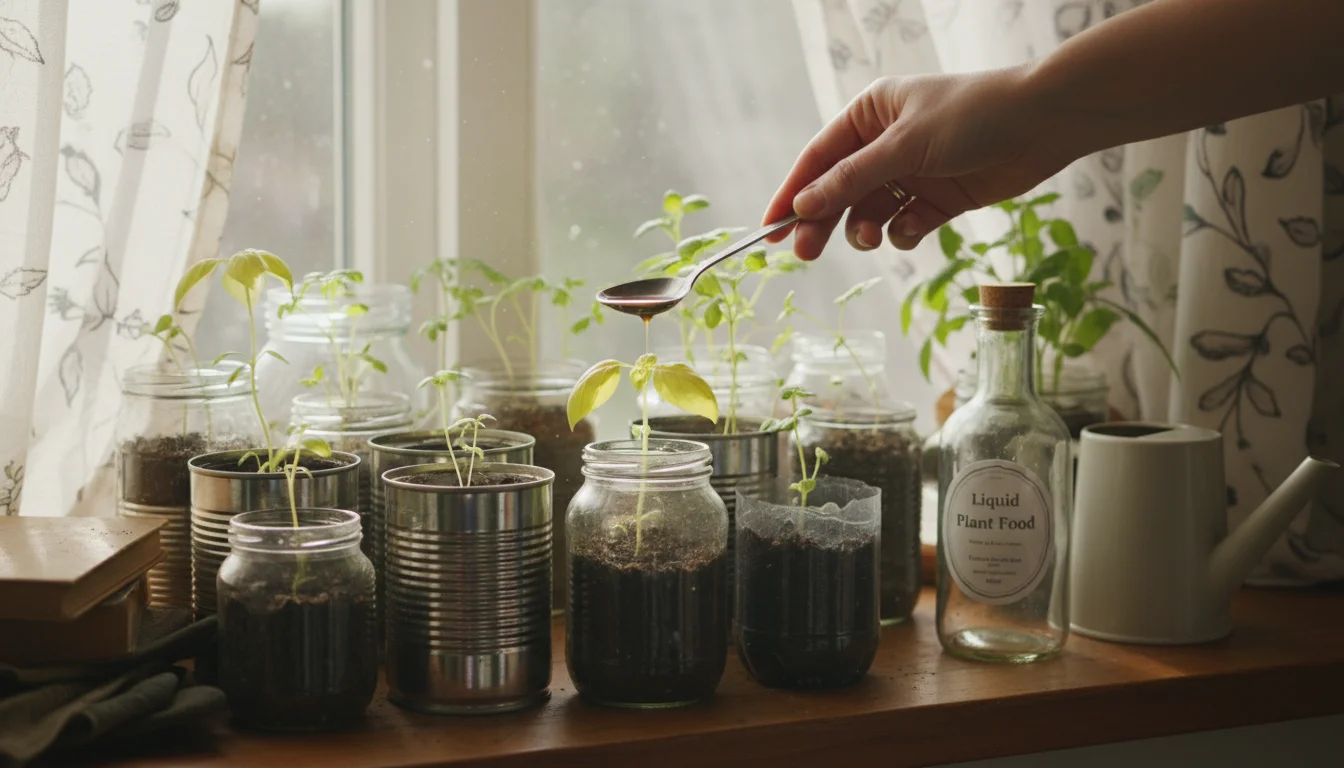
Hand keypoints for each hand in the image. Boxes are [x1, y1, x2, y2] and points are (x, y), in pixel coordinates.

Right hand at [763, 65, 1079, 259]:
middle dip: (822, 221)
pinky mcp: (939, 198)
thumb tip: (804, 206)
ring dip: (865, 229)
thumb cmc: (973, 116)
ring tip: (872, 238)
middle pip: (838, 190)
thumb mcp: (904, 147)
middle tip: (804, 253)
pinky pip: (904, 224)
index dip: (791, 194)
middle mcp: (886, 142)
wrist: (1044, 123)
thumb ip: (852, 180)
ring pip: (869, 212)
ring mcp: (913, 172)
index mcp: (870, 114)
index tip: (769, 231)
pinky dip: (904, 232)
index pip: (817, 159)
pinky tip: (914, 228)